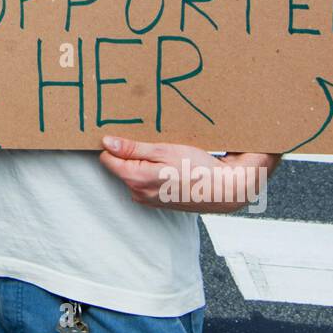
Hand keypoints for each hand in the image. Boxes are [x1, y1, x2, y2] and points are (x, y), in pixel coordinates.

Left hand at [98, 136, 277, 213]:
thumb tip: (107, 143)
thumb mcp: (165, 150)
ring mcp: (148, 199)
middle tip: (151, 140)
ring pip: (134, 173)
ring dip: (144, 161)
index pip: (107, 159)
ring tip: (164, 152)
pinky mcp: (158, 200)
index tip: (123, 132)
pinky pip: (147, 181)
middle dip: (131, 152)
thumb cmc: (198, 168)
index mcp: (135, 180)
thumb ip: (133, 148)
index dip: (114, 144)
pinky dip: (154, 171)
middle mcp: (138, 193)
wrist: (225, 189)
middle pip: (121, 166)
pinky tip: (170, 165)